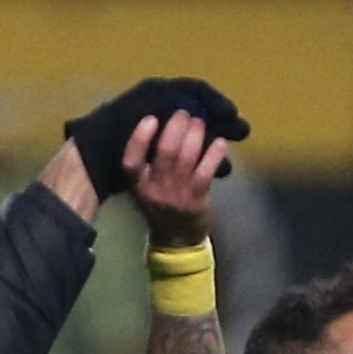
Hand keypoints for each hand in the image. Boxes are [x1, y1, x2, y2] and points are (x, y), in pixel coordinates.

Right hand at [125, 111, 230, 247]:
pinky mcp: (197, 199)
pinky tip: (221, 142)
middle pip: (165, 152)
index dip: (139, 139)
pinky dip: (214, 153)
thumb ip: (148, 163)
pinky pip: (207, 171)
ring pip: (187, 158)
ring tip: (199, 122)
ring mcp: (177, 194)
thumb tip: (163, 122)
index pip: (131, 161)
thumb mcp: (145, 187)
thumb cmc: (160, 204)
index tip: (150, 118)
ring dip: (195, 135)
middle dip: (177, 127)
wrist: (177, 240)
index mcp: (138, 184)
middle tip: (184, 113)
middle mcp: (155, 188)